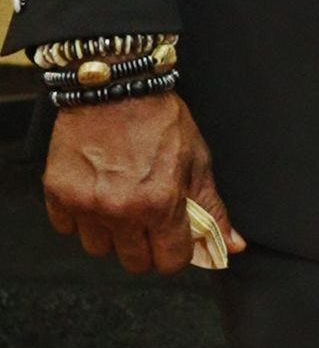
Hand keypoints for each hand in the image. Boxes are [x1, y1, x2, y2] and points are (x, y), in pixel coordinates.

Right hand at [43, 93, 244, 277]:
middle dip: (144, 247)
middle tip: (146, 220)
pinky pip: (66, 228)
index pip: (169, 262)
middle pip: (134, 263)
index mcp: (160, 204)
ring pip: (98, 248)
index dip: (173, 253)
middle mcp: (121, 209)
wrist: (114, 85)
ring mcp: (86, 203)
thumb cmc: (159, 119)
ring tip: (118, 202)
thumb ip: (212, 210)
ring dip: (109, 233)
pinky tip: (94, 192)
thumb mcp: (198, 162)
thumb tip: (231, 246)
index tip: (171, 239)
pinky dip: (78, 216)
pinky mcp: (57, 192)